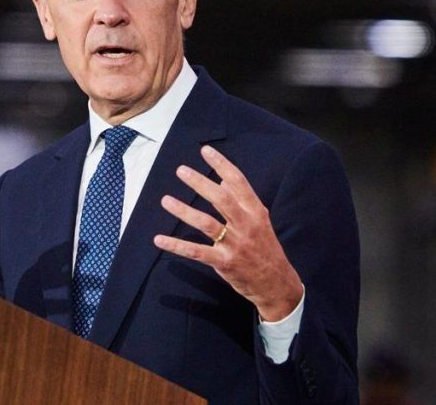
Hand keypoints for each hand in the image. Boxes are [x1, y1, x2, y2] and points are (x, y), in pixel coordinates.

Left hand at [153, 145, 302, 320]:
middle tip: (181, 170)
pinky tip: (159, 239)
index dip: (222, 165)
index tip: (205, 151)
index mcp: (256, 212)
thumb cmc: (264, 248)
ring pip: (206, 224)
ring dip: (184, 211)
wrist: (276, 283)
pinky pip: (196, 252)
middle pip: (221, 199)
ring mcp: (235, 244)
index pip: (239, 182)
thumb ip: (241, 202)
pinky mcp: (224, 262)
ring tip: (165, 200)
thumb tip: (222, 181)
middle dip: (200, 183)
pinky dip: (176, 246)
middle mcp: (246, 225)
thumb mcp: (259, 221)